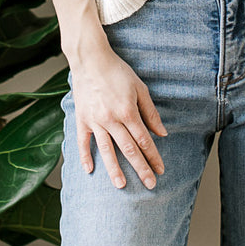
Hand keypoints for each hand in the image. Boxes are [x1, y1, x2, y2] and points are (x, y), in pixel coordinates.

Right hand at [68, 40, 167, 189]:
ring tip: (121, 186)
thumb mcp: (140, 88)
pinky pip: (83, 142)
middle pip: (129, 150)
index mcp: (128, 112)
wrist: (90, 60)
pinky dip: (85, 156)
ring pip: (107, 151)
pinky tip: (90, 170)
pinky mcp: (82, 119)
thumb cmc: (117, 72)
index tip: (160, 170)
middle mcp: (112, 120)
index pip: (144, 141)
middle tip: (150, 185)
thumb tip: (162, 133)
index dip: (153, 157)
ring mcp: (95, 121)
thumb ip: (150, 113)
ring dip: (115, 170)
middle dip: (141, 169)